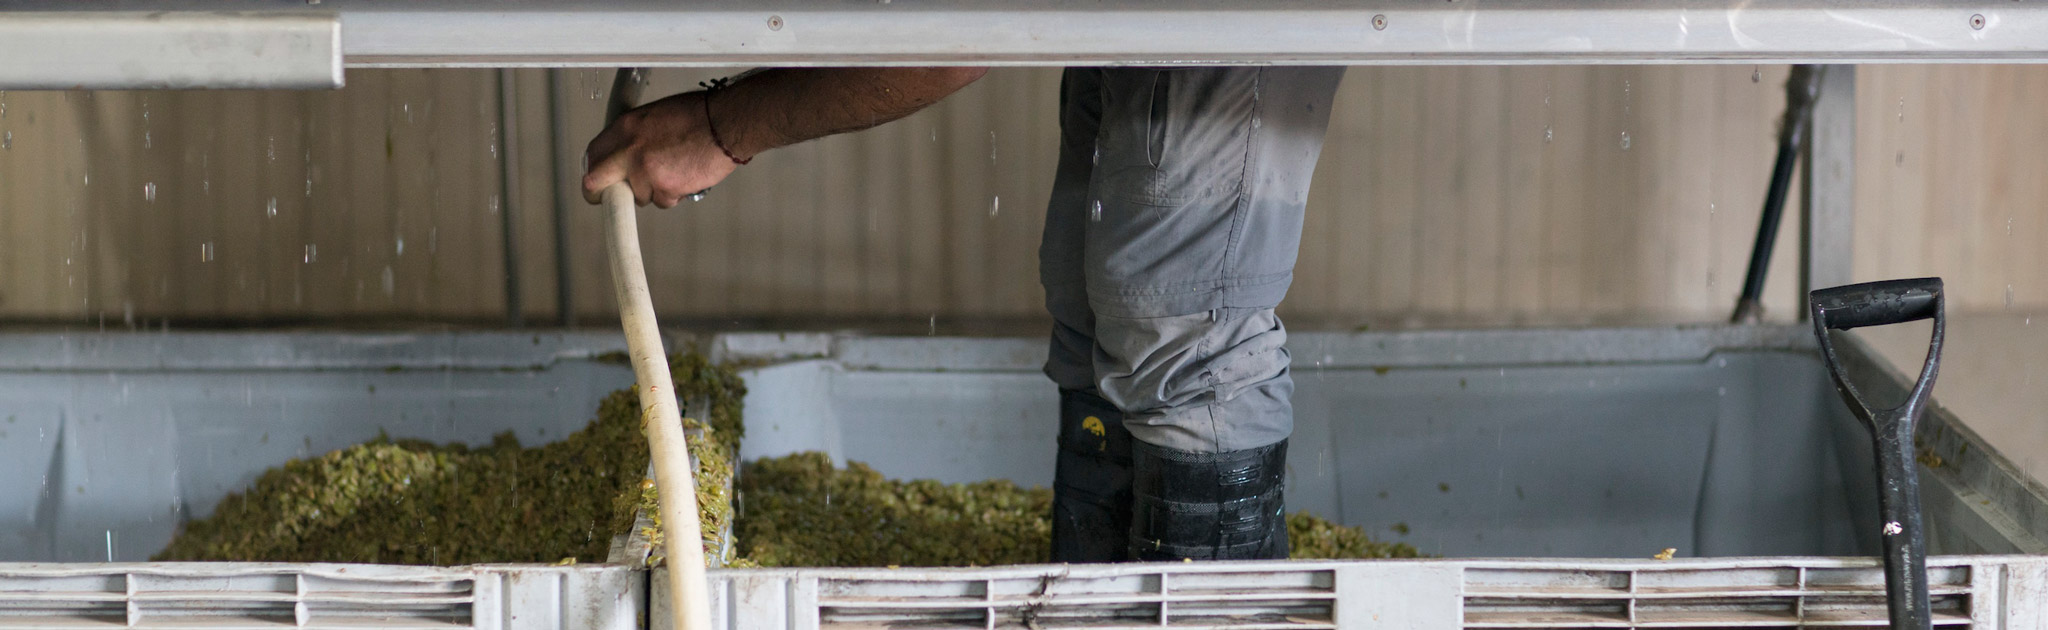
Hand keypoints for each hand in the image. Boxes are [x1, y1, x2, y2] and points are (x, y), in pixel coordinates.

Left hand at [581, 91, 740, 207]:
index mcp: (626, 126)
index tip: (600, 180)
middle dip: (601, 195)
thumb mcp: (656, 116)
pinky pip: (663, 201)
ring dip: (653, 191)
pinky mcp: (665, 187)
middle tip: (612, 200)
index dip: (595, 171)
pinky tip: (686, 176)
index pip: (593, 154)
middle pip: (595, 182)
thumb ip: (637, 136)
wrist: (727, 122)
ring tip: (674, 172)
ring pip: (638, 195)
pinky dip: (674, 195)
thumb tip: (627, 155)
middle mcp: (630, 148)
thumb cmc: (701, 115)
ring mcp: (646, 170)